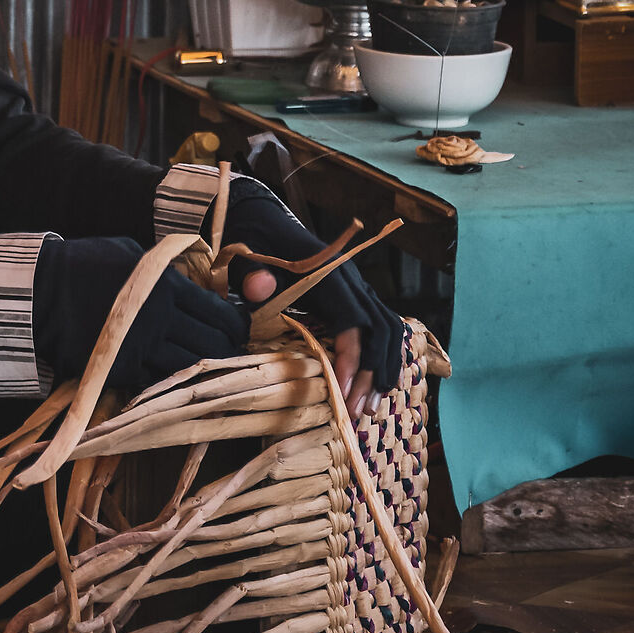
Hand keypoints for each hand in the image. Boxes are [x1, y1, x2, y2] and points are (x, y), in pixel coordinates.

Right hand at [33, 236, 251, 394]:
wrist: (41, 295)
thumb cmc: (86, 266)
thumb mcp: (133, 256)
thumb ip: (167, 273)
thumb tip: (199, 287)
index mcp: (165, 286)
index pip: (219, 313)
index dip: (236, 324)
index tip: (239, 327)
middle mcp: (159, 320)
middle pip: (212, 345)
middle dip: (229, 350)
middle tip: (231, 350)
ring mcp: (140, 349)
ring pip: (191, 368)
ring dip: (206, 368)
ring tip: (212, 366)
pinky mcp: (121, 371)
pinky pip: (160, 380)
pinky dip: (174, 378)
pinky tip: (178, 373)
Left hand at [219, 175, 405, 424]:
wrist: (262, 220)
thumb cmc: (252, 242)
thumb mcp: (243, 256)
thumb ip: (251, 274)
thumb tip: (259, 288)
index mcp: (327, 271)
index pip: (353, 319)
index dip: (352, 357)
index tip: (340, 391)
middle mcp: (351, 279)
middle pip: (381, 329)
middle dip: (373, 373)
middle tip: (357, 412)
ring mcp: (357, 287)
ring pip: (389, 330)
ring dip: (385, 369)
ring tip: (370, 407)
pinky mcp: (355, 296)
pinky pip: (382, 327)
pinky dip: (384, 357)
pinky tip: (374, 384)